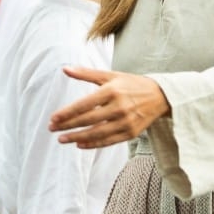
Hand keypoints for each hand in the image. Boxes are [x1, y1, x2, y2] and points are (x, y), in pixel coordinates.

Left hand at [48, 66, 169, 148]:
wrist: (161, 96)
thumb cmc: (131, 83)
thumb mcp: (110, 75)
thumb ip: (86, 73)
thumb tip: (64, 69)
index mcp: (112, 91)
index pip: (84, 104)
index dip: (67, 113)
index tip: (53, 118)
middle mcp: (119, 107)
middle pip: (88, 120)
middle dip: (68, 125)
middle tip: (52, 129)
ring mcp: (126, 122)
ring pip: (97, 133)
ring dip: (77, 137)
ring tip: (62, 139)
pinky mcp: (131, 133)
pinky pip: (109, 141)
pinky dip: (94, 144)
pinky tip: (80, 144)